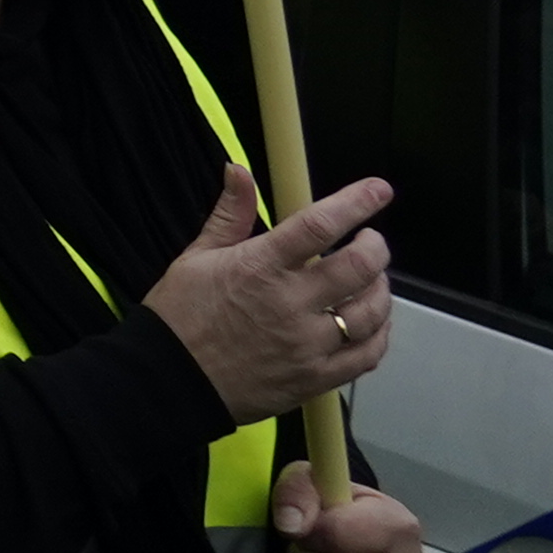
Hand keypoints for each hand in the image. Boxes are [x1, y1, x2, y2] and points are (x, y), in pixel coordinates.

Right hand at [140, 164, 397, 423]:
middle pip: (358, 268)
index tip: (378, 191)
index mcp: (259, 267)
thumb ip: (229, 215)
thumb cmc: (180, 315)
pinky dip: (380, 334)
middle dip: (375, 247)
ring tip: (372, 280)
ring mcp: (308, 345)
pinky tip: (373, 322)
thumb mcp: (195, 257)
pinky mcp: (316, 378)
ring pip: (371, 313)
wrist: (171, 381)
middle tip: (371, 241)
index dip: (355, 204)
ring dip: (381, 290)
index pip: (318, 226)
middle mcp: (290, 304)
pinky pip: (367, 355)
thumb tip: (239, 170)